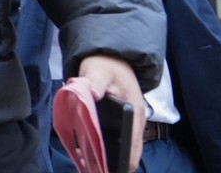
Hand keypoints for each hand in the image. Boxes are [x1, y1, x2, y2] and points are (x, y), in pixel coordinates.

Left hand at [78, 54, 146, 171]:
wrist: (111, 59)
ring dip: (106, 156)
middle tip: (92, 168)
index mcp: (134, 111)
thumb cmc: (106, 65)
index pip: (133, 143)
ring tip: (87, 164)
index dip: (123, 159)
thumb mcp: (99, 71)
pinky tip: (85, 153)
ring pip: (119, 146)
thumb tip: (92, 93)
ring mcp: (127, 123)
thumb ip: (95, 81)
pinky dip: (102, 147)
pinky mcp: (117, 122)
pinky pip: (112, 139)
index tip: (108, 169)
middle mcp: (134, 121)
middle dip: (112, 162)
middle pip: (128, 150)